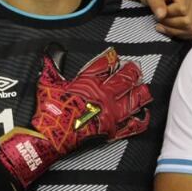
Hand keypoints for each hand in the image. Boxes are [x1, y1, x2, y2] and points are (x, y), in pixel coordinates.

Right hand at [0, 48, 151, 187]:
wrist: (52, 136)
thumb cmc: (49, 111)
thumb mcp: (47, 84)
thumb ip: (51, 68)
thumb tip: (48, 53)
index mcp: (89, 83)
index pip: (104, 65)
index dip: (110, 58)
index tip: (114, 55)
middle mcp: (103, 96)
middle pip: (124, 80)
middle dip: (132, 72)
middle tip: (135, 68)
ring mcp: (110, 113)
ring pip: (133, 100)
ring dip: (140, 93)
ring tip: (145, 88)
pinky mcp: (112, 129)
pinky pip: (131, 125)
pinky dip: (141, 121)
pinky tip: (145, 115)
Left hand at [138, 0, 191, 39]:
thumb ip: (155, 2)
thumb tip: (161, 15)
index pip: (182, 9)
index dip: (168, 13)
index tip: (157, 11)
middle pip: (187, 20)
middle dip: (169, 22)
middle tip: (158, 18)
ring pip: (191, 28)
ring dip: (173, 29)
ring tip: (161, 23)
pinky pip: (191, 32)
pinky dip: (178, 33)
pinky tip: (167, 28)